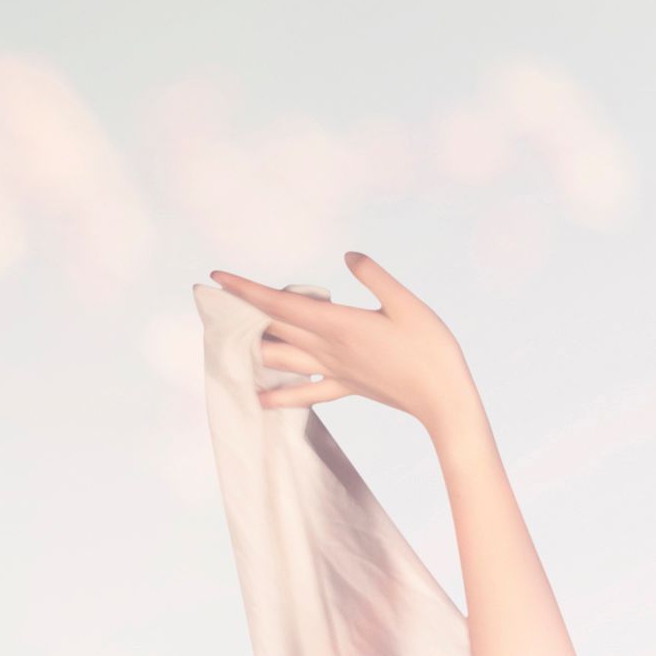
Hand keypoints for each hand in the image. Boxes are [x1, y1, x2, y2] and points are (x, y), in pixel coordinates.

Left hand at [211, 254, 480, 431]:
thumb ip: (374, 277)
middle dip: (241, 313)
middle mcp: (328, 349)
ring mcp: (335, 371)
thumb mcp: (406, 303)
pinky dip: (281, 395)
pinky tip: (261, 399)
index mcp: (338, 324)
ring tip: (230, 338)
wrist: (442, 399)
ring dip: (254, 348)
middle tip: (213, 300)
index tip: (218, 277)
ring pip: (282, 360)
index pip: (280, 303)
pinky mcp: (347, 387)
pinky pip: (306, 393)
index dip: (246, 290)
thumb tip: (348, 256)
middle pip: (273, 328)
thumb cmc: (430, 348)